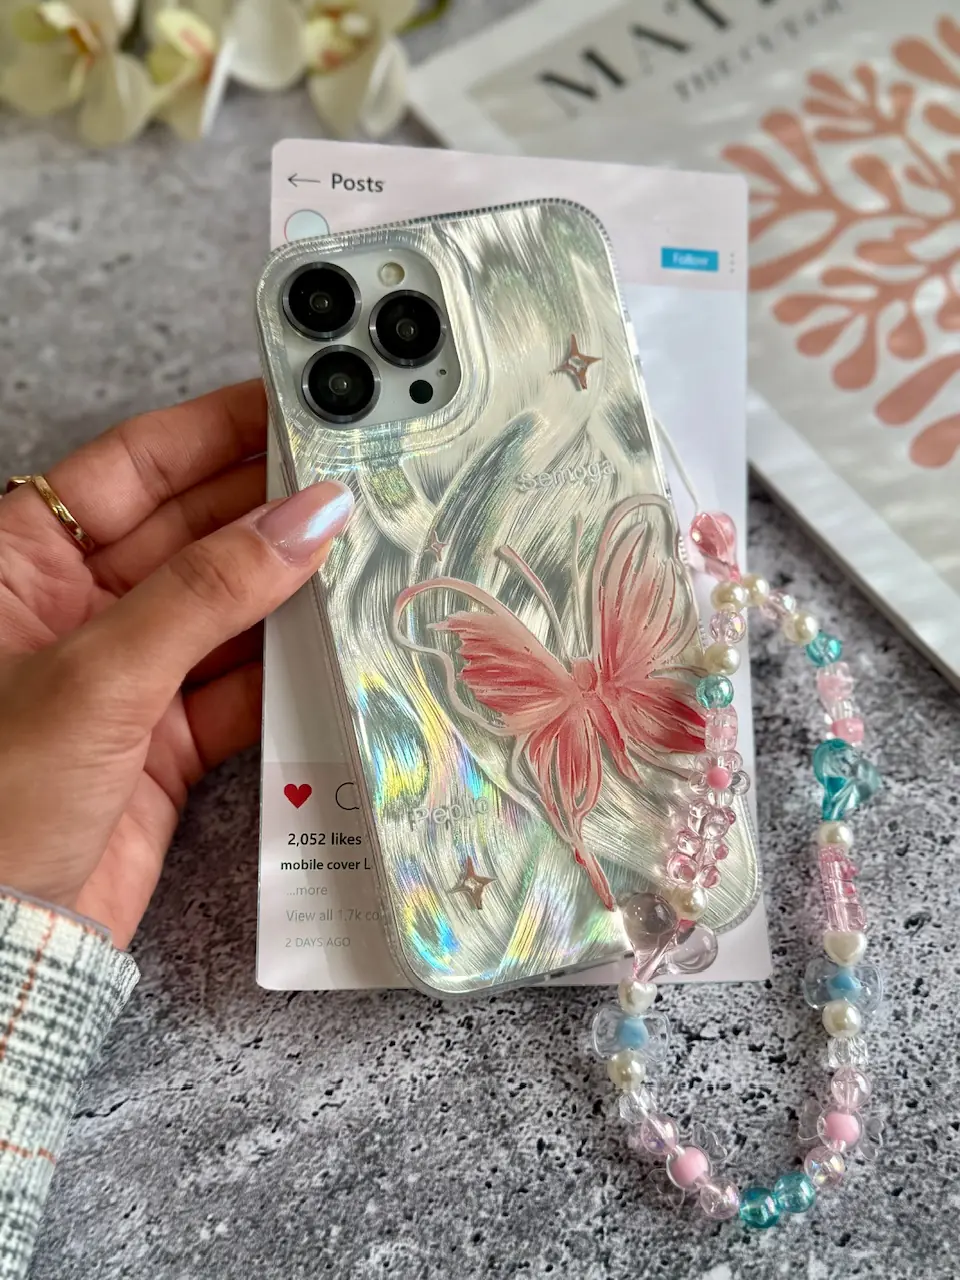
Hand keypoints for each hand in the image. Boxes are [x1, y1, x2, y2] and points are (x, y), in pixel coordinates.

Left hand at [0, 381, 351, 947]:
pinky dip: (288, 670)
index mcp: (23, 560)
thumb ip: (208, 591)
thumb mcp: (99, 674)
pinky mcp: (162, 740)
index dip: (216, 430)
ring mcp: (124, 674)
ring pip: (226, 609)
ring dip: (291, 588)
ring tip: (366, 551)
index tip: (295, 405)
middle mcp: (76, 608)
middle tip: (355, 480)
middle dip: (271, 507)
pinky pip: (239, 685)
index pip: (135, 466)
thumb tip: (306, 517)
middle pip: (191, 531)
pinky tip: (338, 642)